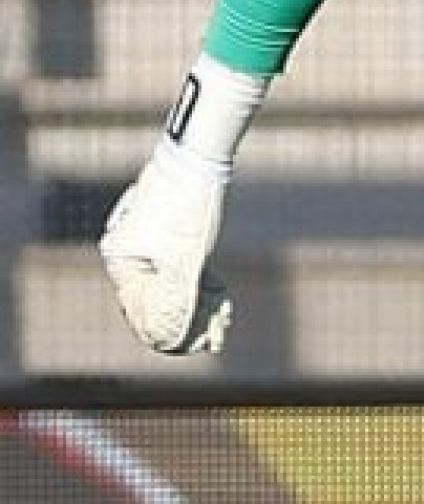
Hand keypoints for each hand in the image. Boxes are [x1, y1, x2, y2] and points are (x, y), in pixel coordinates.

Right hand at [98, 142, 232, 353]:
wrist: (200, 157)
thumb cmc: (188, 207)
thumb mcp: (184, 260)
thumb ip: (175, 301)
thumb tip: (171, 339)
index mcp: (120, 260)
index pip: (142, 309)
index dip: (170, 332)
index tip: (197, 346)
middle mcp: (130, 254)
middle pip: (157, 300)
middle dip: (189, 321)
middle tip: (216, 338)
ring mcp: (151, 244)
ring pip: (174, 286)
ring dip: (199, 306)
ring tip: (223, 319)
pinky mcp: (172, 235)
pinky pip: (183, 271)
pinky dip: (202, 286)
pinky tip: (221, 299)